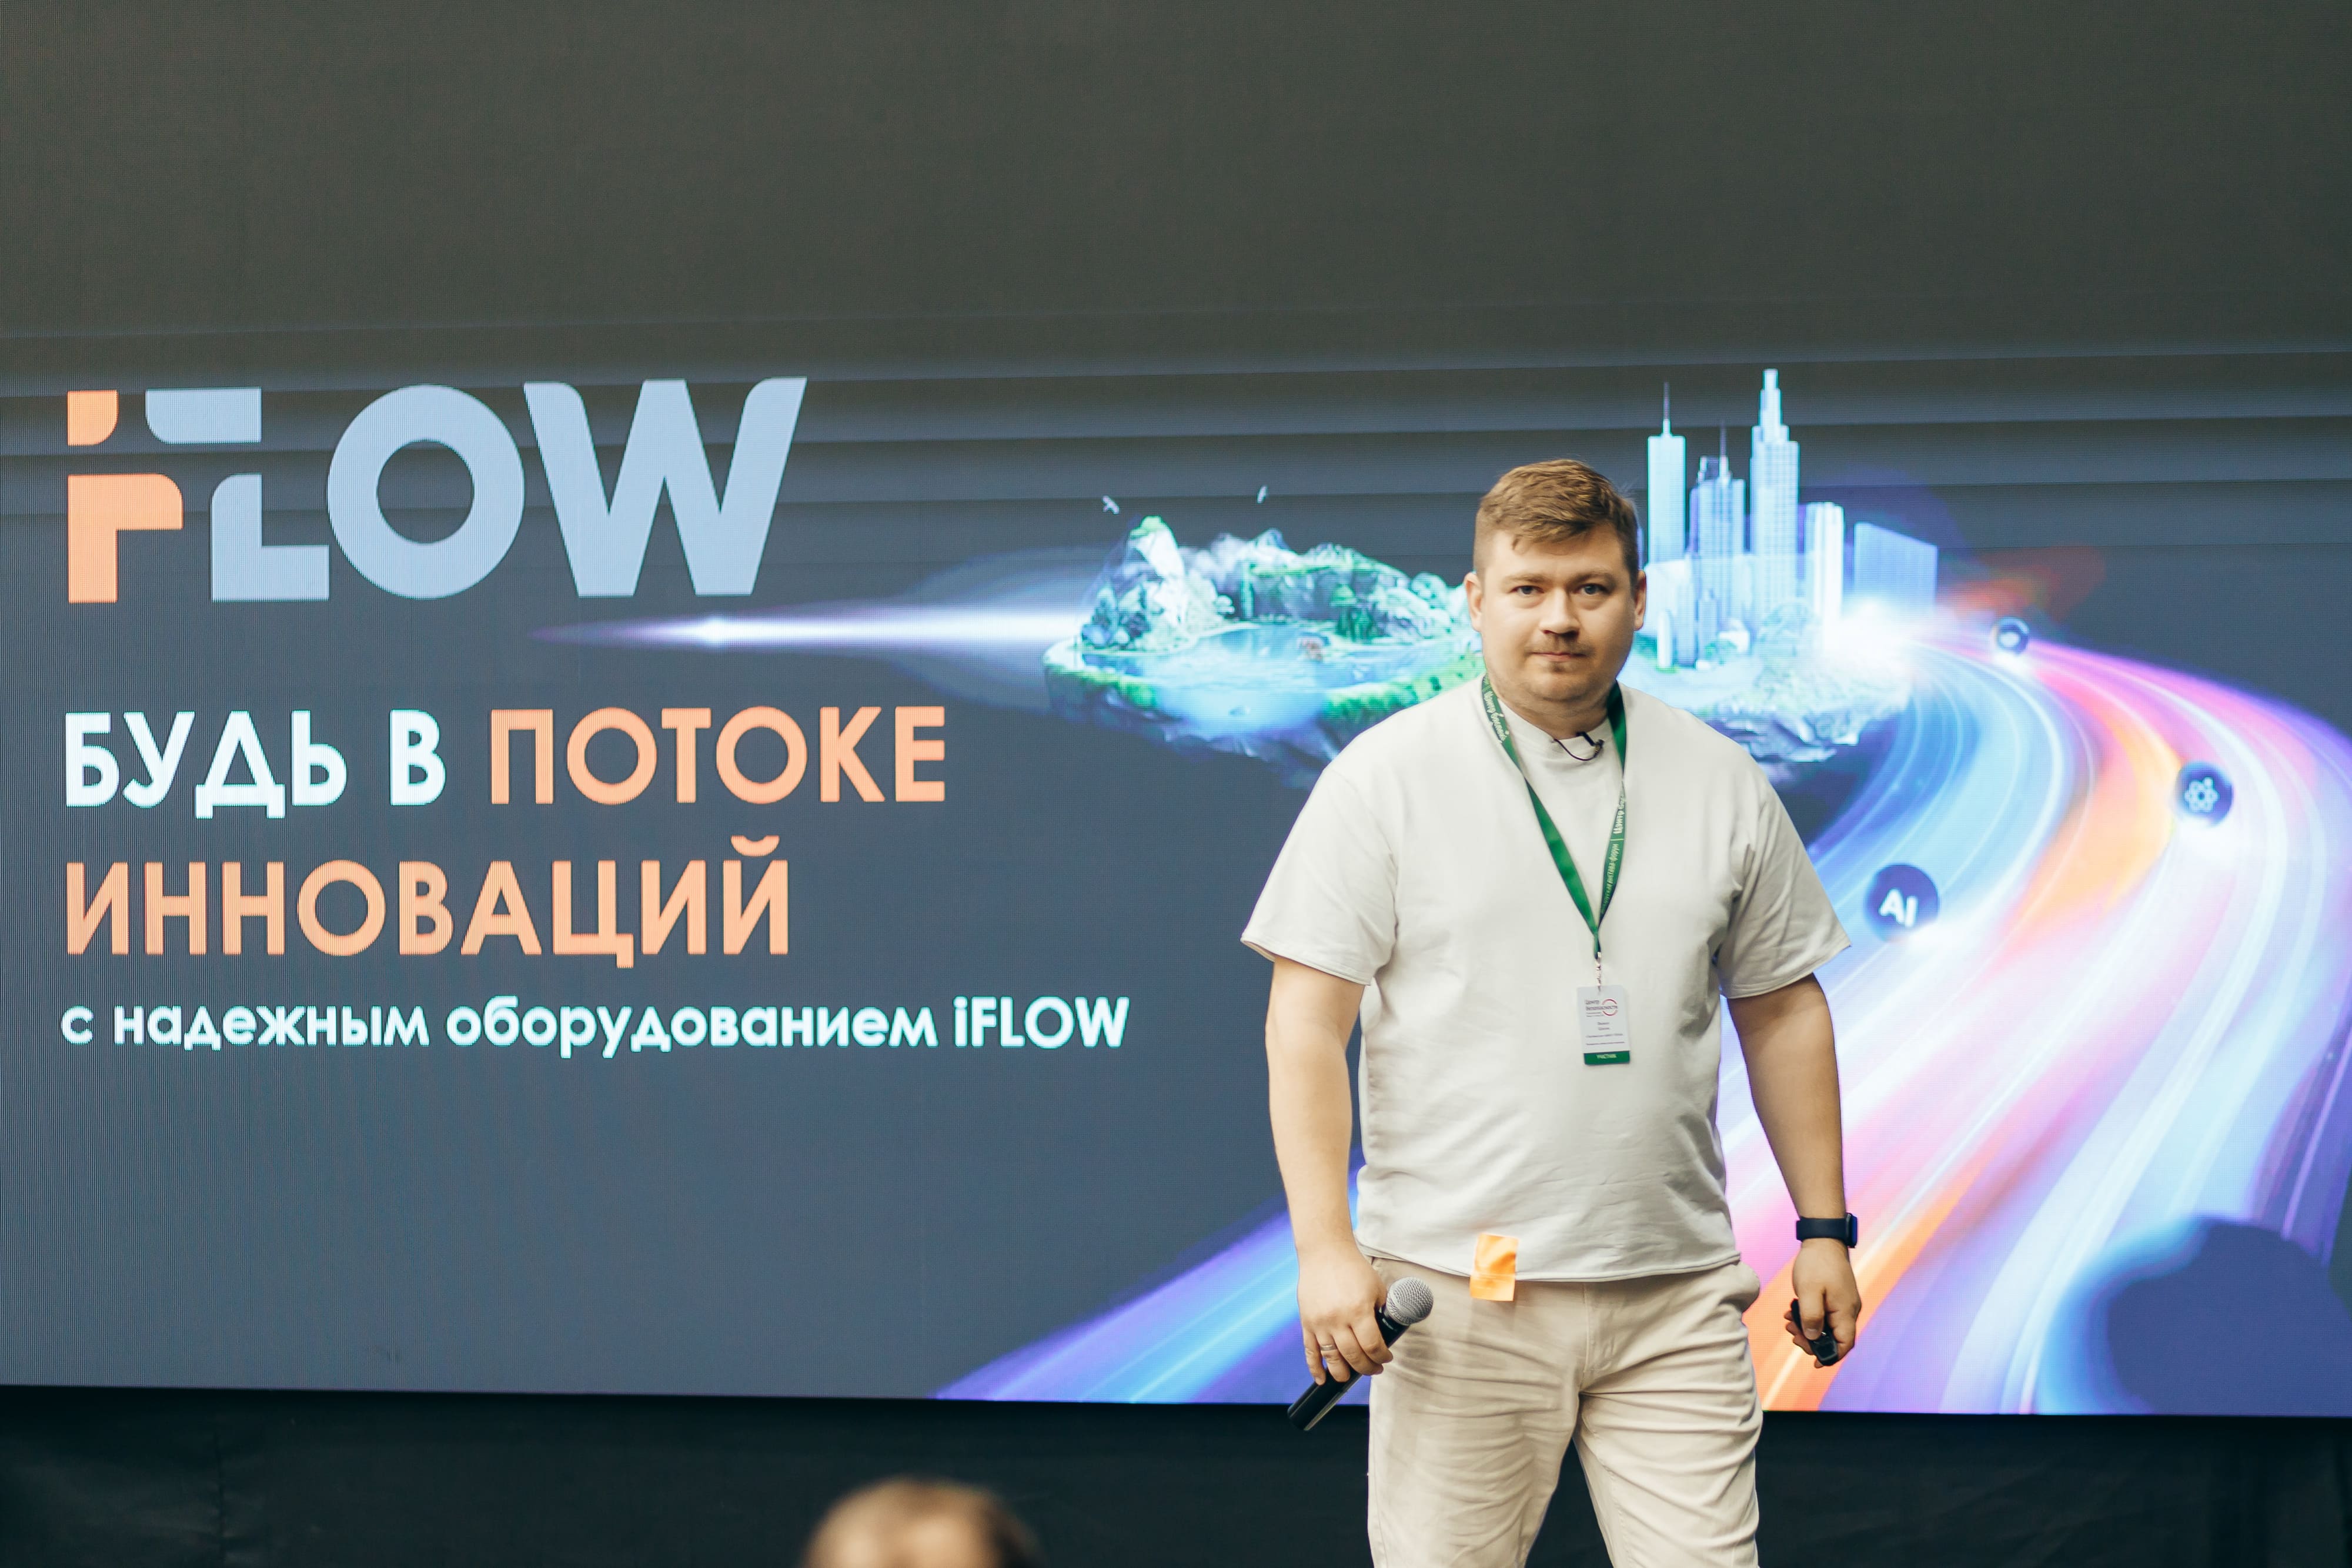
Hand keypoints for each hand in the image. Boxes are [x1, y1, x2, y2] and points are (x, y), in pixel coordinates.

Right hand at [1298, 1245, 1391, 1384]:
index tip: (1386, 1358)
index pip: (1372, 1346)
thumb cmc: (1353, 1268)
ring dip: (1343, 1373)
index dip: (1382, 1357)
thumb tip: (1387, 1334)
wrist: (1324, 1252)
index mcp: (1358, 1310)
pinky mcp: (1307, 1322)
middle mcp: (1338, 1319)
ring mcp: (1320, 1322)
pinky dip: (1315, 1368)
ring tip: (1350, 1377)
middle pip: (1353, 1356)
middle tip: (1374, 1369)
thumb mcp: (1376, 1288)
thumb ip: (1381, 1312)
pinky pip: (1310, 1351)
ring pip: (1331, 1358)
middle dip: (1367, 1368)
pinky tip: (1322, 1380)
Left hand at [1783, 1239, 1861, 1363]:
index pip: (1844, 1344)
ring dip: (1809, 1328)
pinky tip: (1794, 1312)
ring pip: (1828, 1326)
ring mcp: (1844, 1303)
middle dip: (1812, 1341)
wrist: (1824, 1240)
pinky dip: (1811, 1317)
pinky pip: (1826, 1315)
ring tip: (1789, 1321)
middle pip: (1835, 1338)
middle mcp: (1849, 1310)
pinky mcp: (1837, 1297)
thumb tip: (1813, 1338)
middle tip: (1791, 1332)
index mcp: (1845, 1312)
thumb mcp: (1808, 1291)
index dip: (1831, 1357)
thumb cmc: (1816, 1264)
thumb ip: (1811, 1316)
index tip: (1814, 1363)